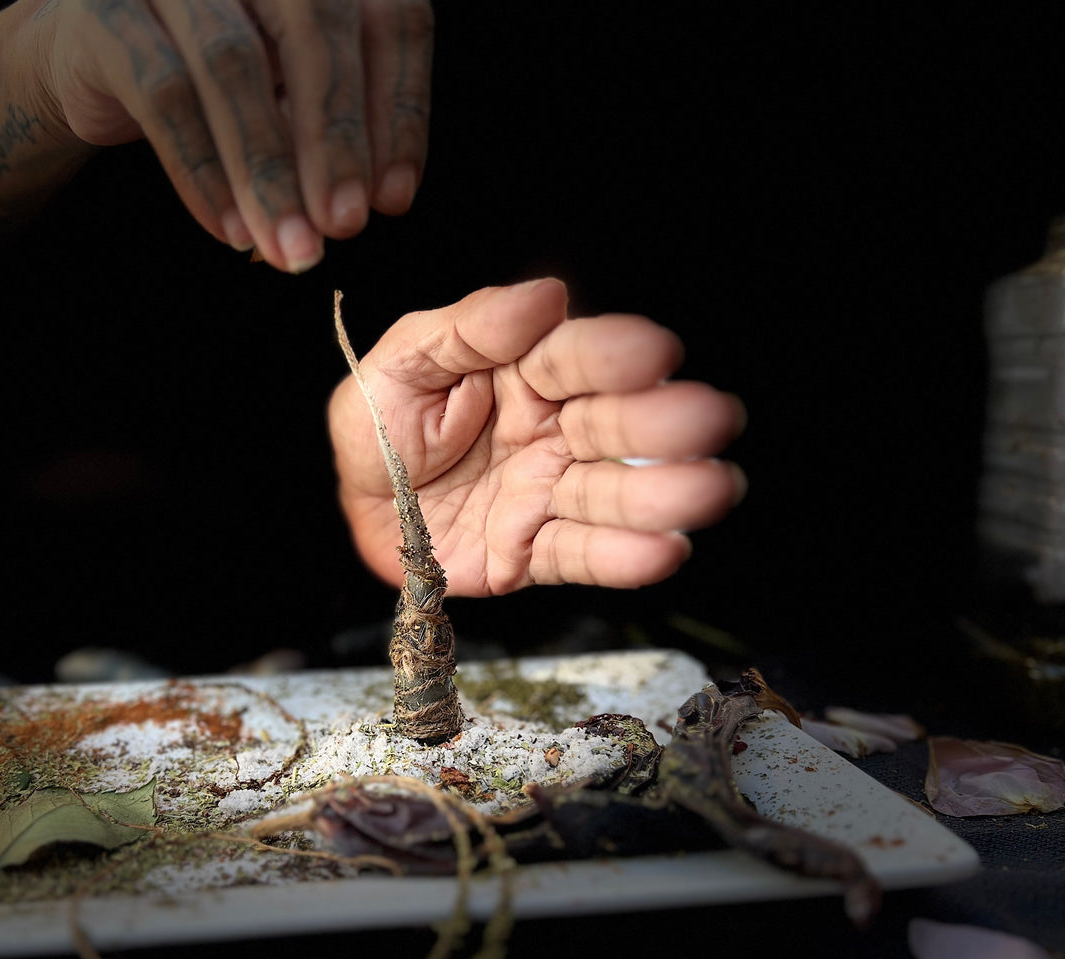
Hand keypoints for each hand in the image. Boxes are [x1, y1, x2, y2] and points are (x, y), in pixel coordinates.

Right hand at [35, 0, 432, 271]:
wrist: (87, 56)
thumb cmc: (212, 76)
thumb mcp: (287, 93)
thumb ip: (331, 126)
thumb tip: (378, 197)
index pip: (387, 15)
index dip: (398, 108)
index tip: (395, 197)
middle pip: (315, 27)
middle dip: (336, 139)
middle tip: (346, 226)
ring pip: (234, 63)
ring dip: (268, 171)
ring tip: (291, 248)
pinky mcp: (102, 13)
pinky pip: (163, 93)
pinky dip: (203, 173)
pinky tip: (231, 232)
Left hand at [329, 280, 746, 595]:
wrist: (355, 508)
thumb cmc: (379, 427)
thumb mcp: (402, 363)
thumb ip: (468, 329)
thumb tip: (542, 296)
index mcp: (523, 374)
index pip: (574, 359)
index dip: (613, 355)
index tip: (653, 352)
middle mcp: (550, 432)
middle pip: (609, 425)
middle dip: (660, 422)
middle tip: (708, 418)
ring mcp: (546, 493)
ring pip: (610, 492)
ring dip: (661, 492)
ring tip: (709, 489)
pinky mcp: (532, 552)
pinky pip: (579, 555)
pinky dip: (620, 556)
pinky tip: (662, 550)